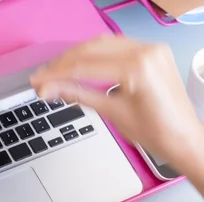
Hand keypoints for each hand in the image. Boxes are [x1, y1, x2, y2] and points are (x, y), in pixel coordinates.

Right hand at [30, 35, 203, 172]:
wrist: (182, 138)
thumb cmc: (155, 131)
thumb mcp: (110, 112)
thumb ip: (78, 94)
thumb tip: (51, 89)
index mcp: (138, 67)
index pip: (85, 66)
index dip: (56, 74)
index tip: (38, 82)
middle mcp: (146, 51)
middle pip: (91, 50)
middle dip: (62, 64)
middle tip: (41, 78)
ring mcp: (151, 49)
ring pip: (102, 44)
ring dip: (76, 56)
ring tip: (55, 71)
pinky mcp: (152, 52)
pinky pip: (116, 46)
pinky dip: (95, 54)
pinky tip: (79, 64)